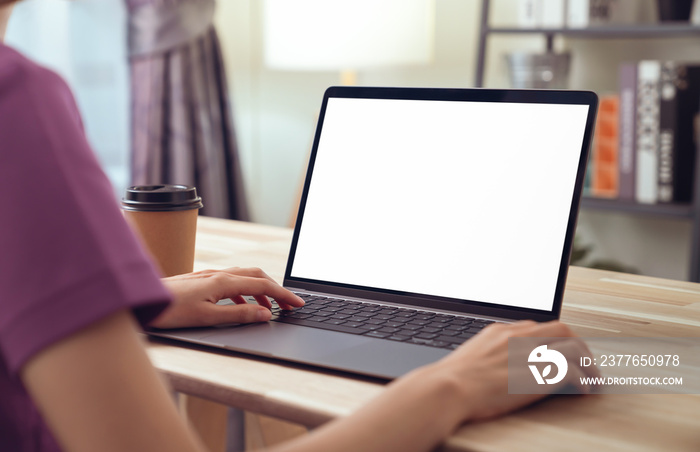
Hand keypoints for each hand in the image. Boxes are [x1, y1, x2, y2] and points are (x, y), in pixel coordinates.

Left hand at [149, 267, 304, 328]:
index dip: (283, 295)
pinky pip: (231, 283)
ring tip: (270, 308)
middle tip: (289, 304)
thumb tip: (264, 314)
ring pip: (244, 278)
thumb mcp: (207, 318)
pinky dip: (245, 293)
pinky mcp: (201, 282)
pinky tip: (242, 306)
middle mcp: (218, 275)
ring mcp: (209, 276)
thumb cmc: (168, 311)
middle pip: (257, 276)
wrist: (140, 302)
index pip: (262, 286)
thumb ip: (238, 315)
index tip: (298, 304)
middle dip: (277, 289)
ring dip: (261, 290)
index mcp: (222, 282)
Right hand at [427, 320, 599, 421]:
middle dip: (575, 344)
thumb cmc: (450, 381)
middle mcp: (518, 336)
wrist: (449, 387)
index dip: (551, 339)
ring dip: (587, 362)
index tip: (557, 351)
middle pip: (560, 328)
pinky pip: (574, 370)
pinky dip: (584, 380)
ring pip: (573, 346)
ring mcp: (530, 352)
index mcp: (499, 331)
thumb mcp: (469, 358)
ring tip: (592, 377)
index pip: (536, 326)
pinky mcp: (540, 371)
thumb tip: (492, 367)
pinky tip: (584, 390)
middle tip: (583, 361)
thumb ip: (486, 355)